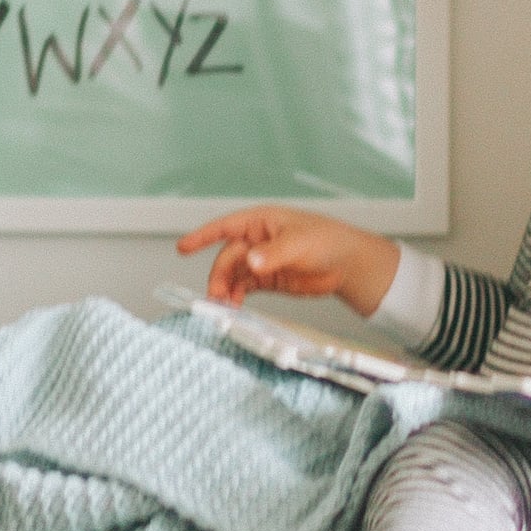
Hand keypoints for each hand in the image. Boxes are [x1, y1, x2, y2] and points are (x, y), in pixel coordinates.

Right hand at [173, 205, 397, 316]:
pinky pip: (245, 287)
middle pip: (228, 258)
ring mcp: (261, 261)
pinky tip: (235, 307)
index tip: (182, 247)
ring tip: (223, 306)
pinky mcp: (269, 279)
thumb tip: (251, 261)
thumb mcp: (298, 244)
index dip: (202, 236)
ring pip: (234, 275)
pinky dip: (237, 297)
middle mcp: (256, 241)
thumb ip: (273, 254)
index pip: (225, 227)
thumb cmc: (326, 241)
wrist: (347, 264)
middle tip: (216, 296)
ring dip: (226, 289)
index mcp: (260, 223)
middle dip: (219, 276)